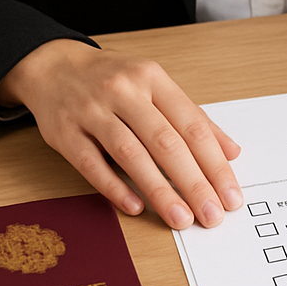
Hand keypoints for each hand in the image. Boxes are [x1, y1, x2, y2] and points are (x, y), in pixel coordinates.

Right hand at [0, 39, 241, 229]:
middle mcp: (125, 91)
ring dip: (160, 190)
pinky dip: (115, 187)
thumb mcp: (156, 86)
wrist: (55, 66)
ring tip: (181, 218)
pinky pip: (92, 164)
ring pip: (131, 155)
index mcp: (153, 79)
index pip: (192, 125)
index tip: (230, 193)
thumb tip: (231, 152)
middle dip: (193, 183)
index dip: (214, 163)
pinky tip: (135, 207)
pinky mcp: (65, 133)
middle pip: (166, 142)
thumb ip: (193, 118)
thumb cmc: (114, 80)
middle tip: (211, 215)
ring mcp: (92, 111)